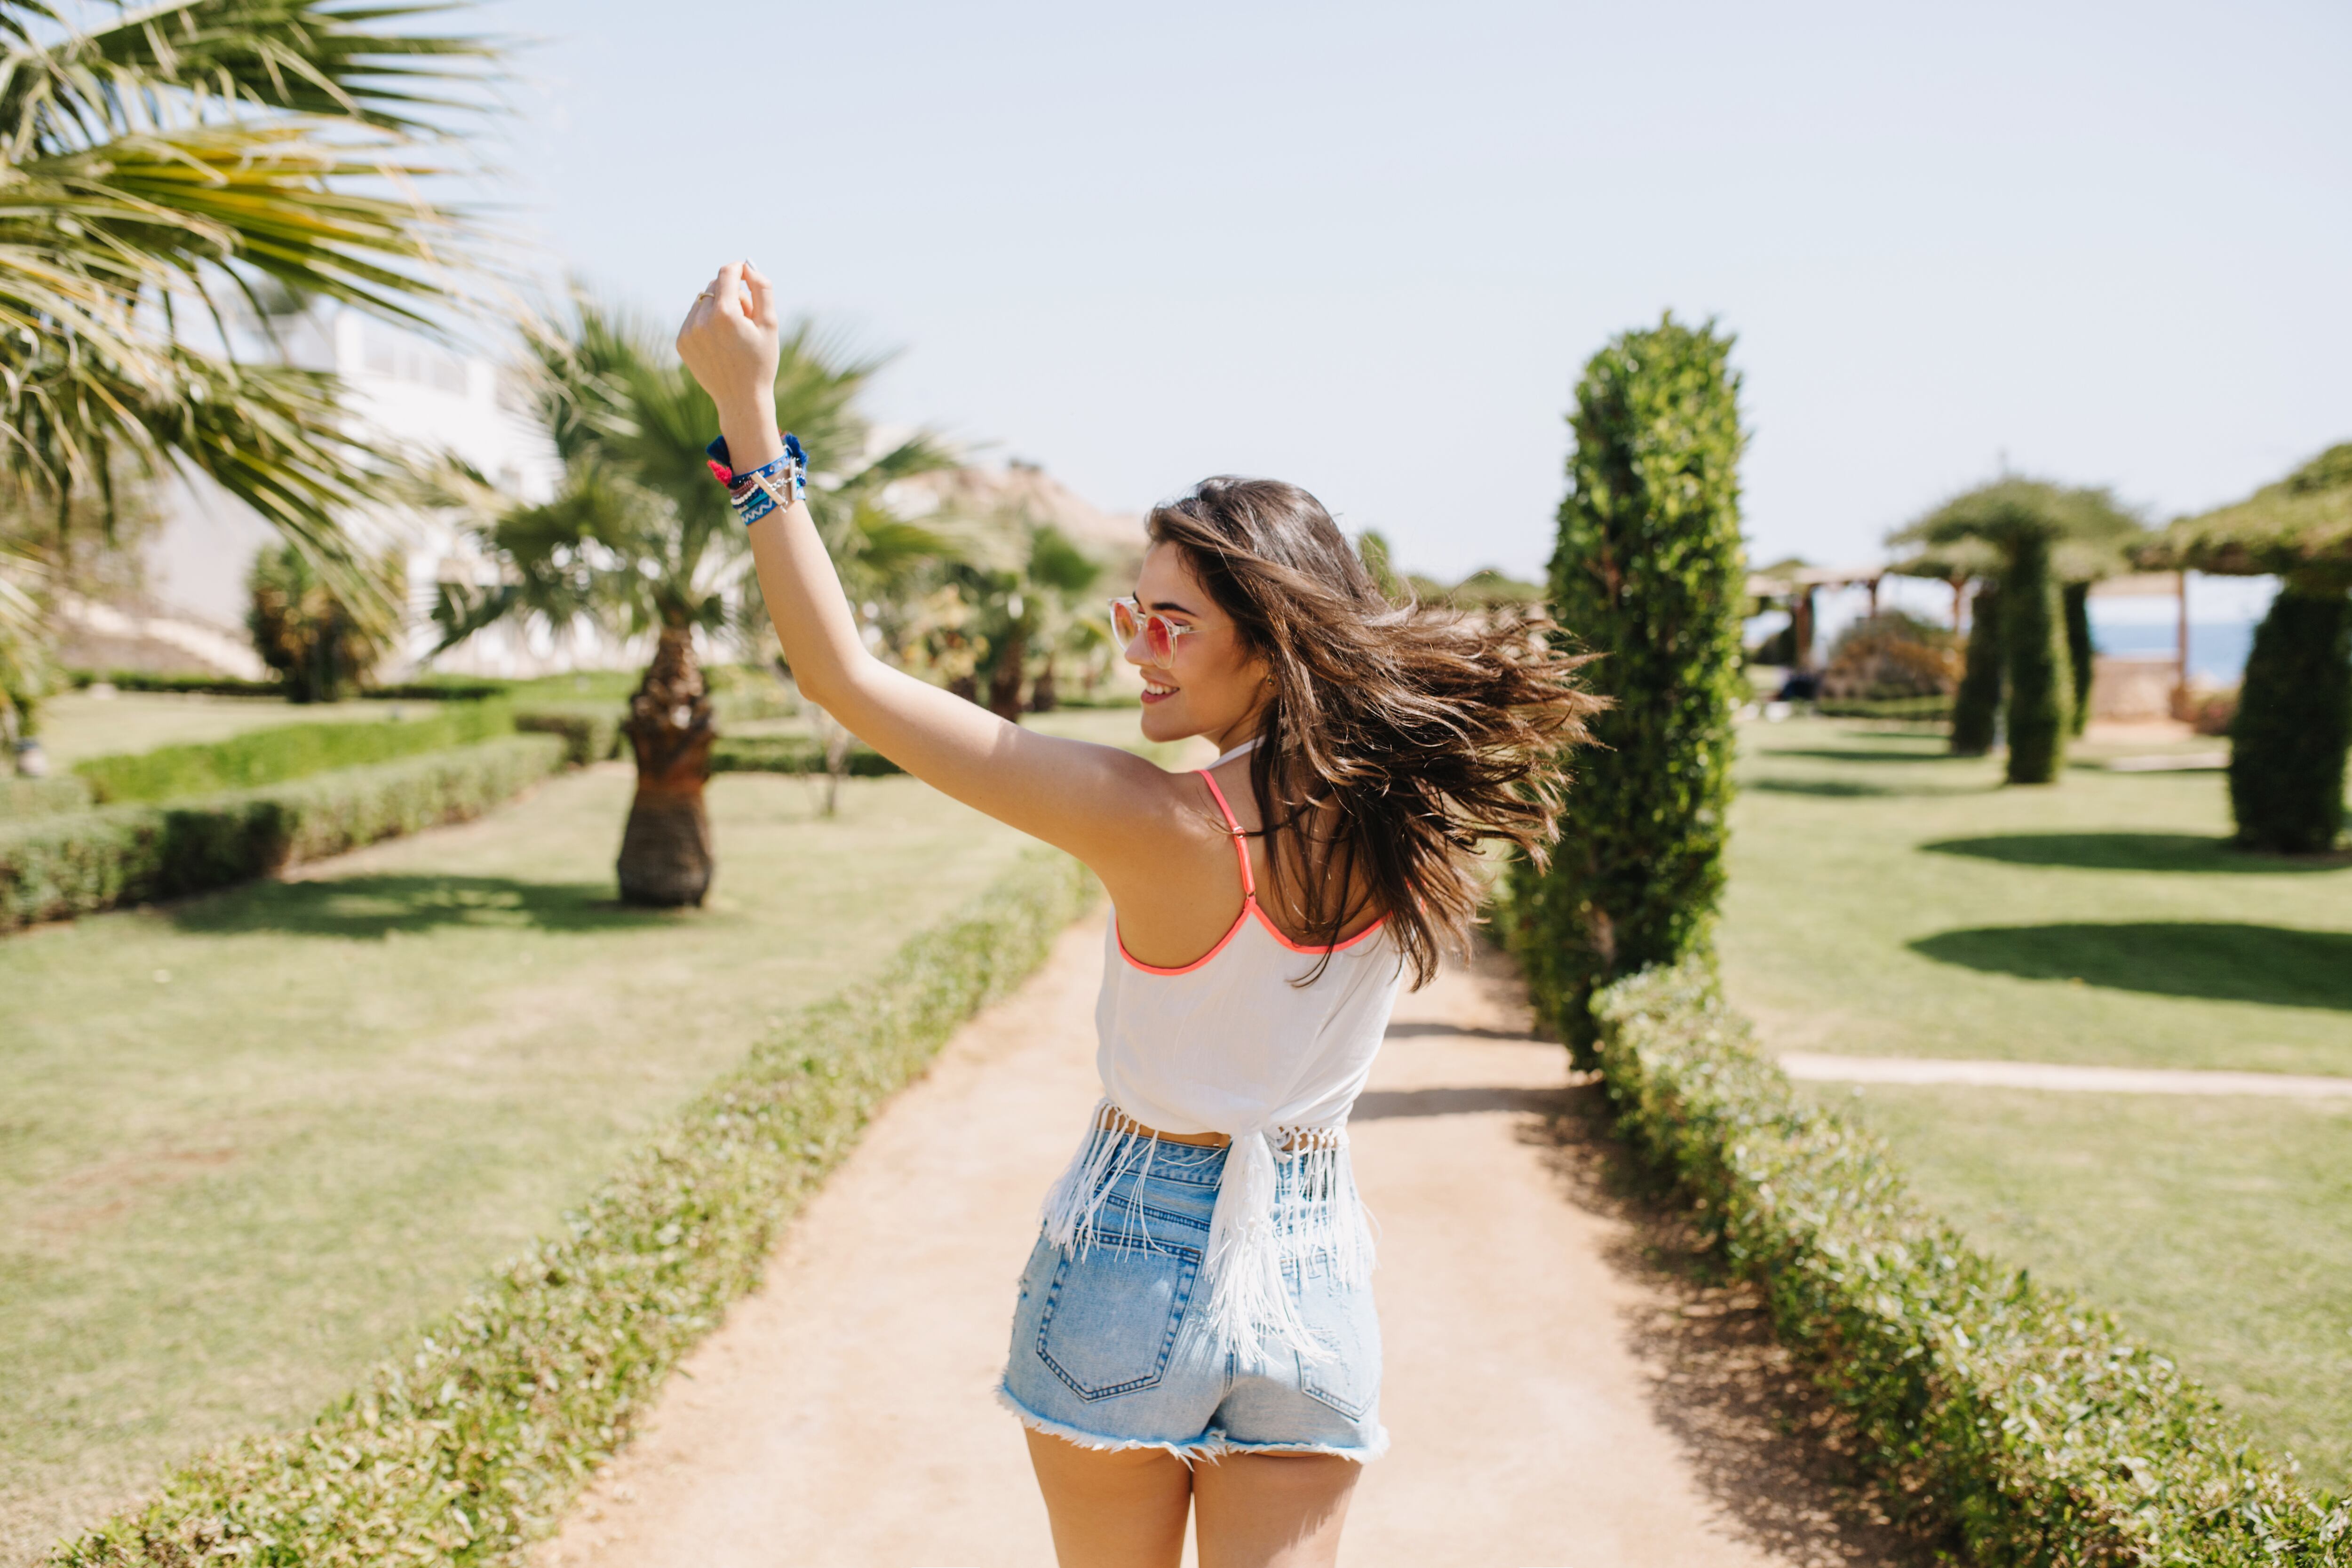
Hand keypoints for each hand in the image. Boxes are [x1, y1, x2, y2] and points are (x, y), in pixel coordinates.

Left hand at [676, 260, 783, 468]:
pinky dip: (706, 322)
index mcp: (725, 314)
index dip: (738, 268)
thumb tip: (747, 266)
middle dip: (731, 293)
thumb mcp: (770, 324)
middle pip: (714, 286)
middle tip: (747, 316)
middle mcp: (702, 320)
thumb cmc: (761, 362)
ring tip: (732, 333)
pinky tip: (720, 343)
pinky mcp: (681, 342)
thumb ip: (762, 290)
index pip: (726, 273)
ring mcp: (688, 332)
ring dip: (718, 307)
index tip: (746, 270)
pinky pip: (693, 318)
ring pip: (702, 301)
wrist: (741, 400)